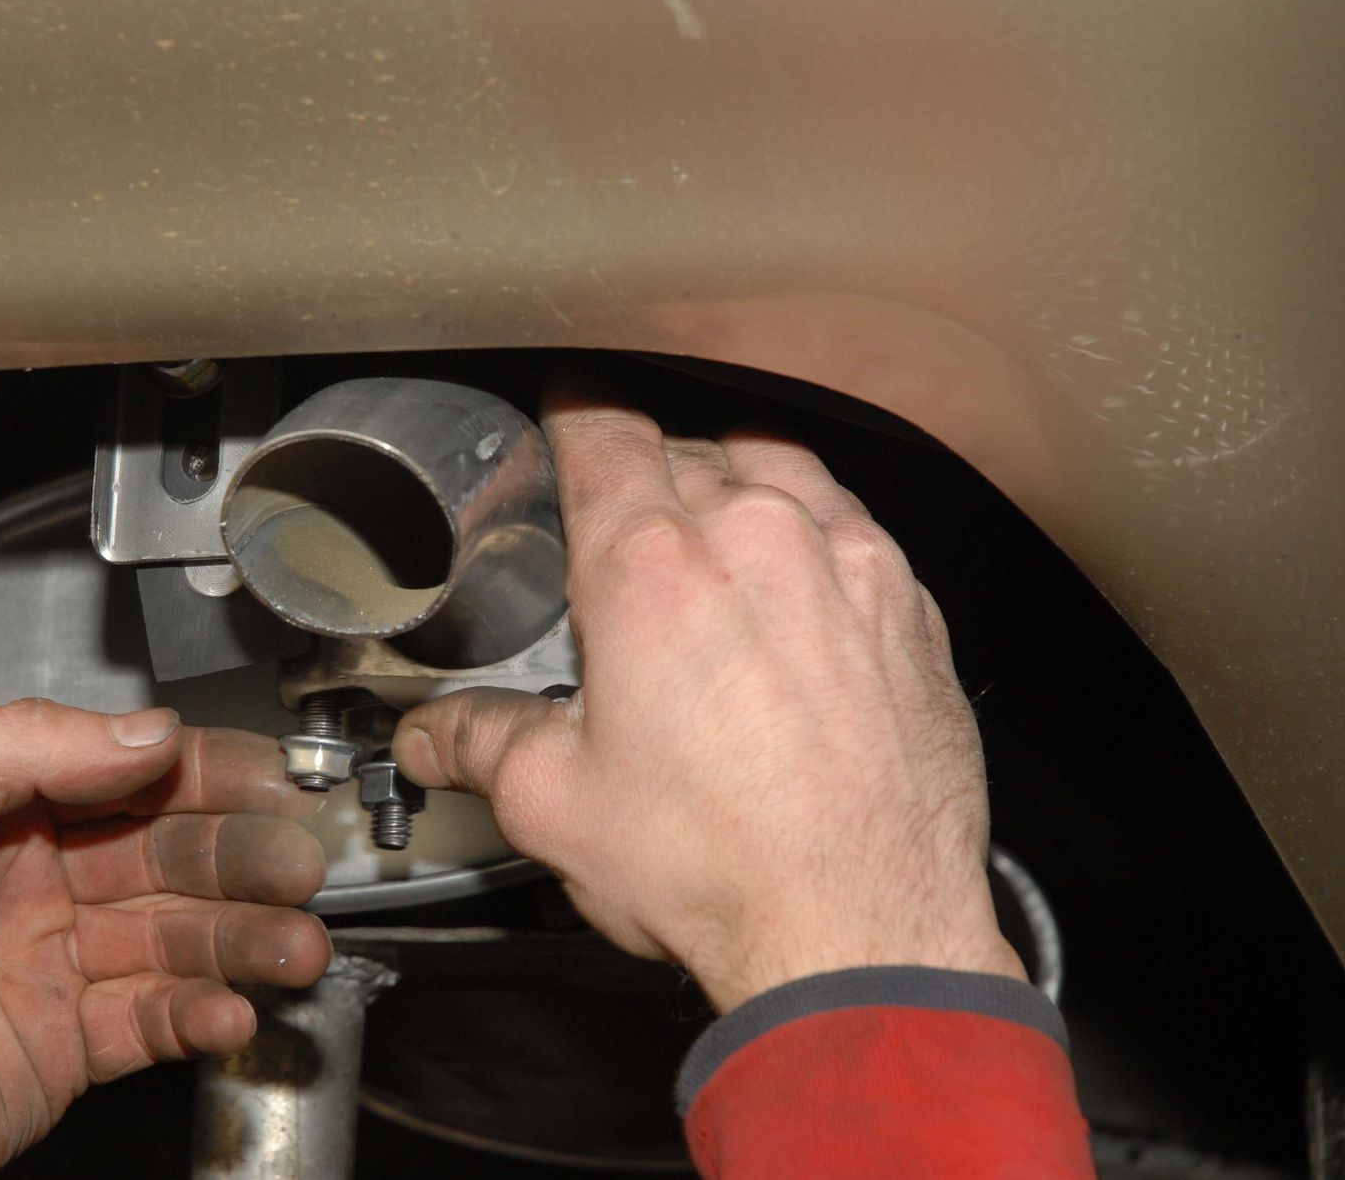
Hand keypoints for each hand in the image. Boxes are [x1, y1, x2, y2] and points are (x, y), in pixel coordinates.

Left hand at [0, 700, 330, 1177]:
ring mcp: (45, 967)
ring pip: (175, 936)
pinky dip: (205, 1014)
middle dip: (240, 853)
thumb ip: (22, 740)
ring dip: (244, 937)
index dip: (199, 769)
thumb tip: (142, 729)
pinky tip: (233, 1011)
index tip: (267, 777)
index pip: (118, 768)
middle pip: (164, 849)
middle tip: (300, 864)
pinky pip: (156, 1020)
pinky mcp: (61, 1051)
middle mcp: (21, 881)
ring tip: (294, 945)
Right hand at [391, 397, 1021, 1010]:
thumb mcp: (556, 804)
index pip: (603, 430)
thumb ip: (481, 743)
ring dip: (738, 483)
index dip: (574, 415)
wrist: (863, 928)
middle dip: (649, 473)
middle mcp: (756, 537)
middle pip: (688, 447)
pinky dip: (817, 533)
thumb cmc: (719, 865)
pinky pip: (856, 525)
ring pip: (782, 468)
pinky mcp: (912, 605)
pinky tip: (799, 589)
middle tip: (624, 529)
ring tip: (713, 535)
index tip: (567, 420)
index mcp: (649, 566)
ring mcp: (848, 563)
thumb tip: (433, 737)